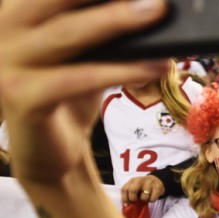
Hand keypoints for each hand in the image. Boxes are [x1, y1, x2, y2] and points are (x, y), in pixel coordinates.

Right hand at [0, 0, 167, 182]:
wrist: (50, 153)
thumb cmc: (70, 93)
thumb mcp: (84, 50)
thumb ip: (98, 23)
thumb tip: (147, 2)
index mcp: (17, 12)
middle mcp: (4, 30)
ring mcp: (8, 64)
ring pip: (66, 34)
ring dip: (116, 21)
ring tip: (156, 12)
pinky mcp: (23, 97)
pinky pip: (77, 78)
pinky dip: (119, 70)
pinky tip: (152, 67)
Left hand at [121, 175, 164, 202]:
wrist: (156, 180)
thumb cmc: (143, 187)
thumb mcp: (134, 187)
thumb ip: (129, 193)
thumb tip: (126, 205)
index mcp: (132, 180)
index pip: (124, 189)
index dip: (124, 198)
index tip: (127, 204)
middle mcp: (140, 180)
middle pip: (132, 190)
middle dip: (133, 199)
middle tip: (136, 201)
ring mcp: (149, 183)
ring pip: (144, 197)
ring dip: (144, 200)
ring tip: (145, 198)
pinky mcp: (158, 187)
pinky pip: (152, 198)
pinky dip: (151, 200)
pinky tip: (151, 197)